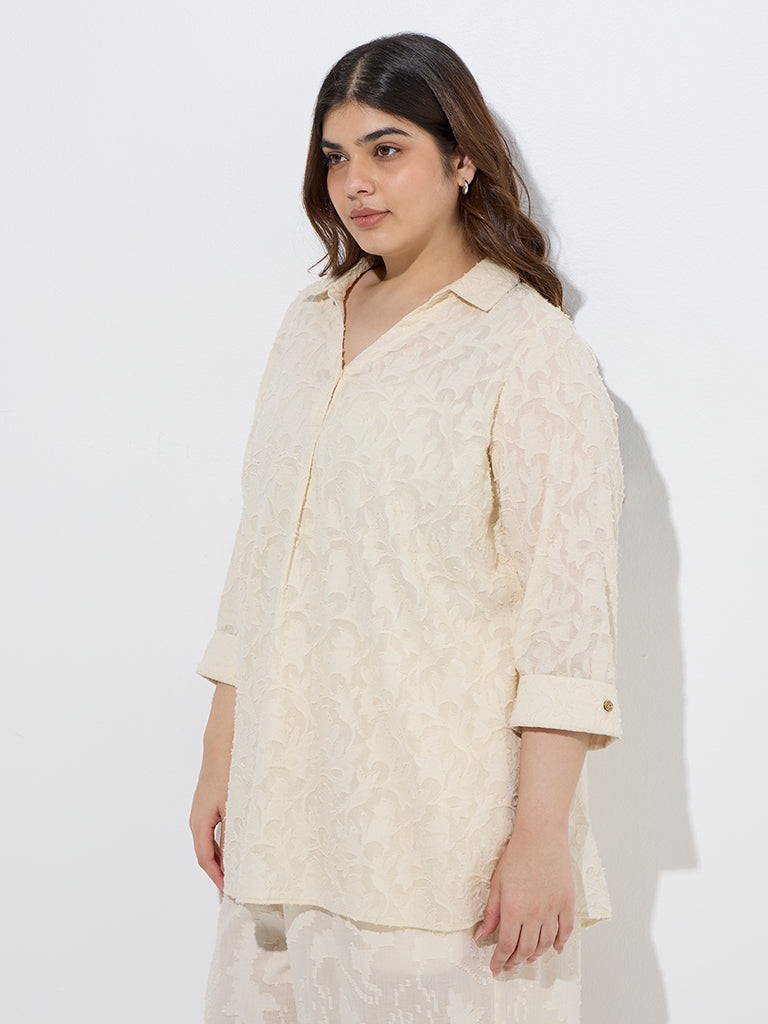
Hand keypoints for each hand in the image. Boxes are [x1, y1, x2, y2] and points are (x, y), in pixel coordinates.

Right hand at [189, 758, 228, 889]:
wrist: (221, 747)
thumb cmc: (228, 774)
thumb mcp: (233, 807)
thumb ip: (232, 833)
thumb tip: (234, 859)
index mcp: (199, 824)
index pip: (205, 859)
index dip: (216, 877)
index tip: (228, 891)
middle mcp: (196, 821)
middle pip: (205, 854)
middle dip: (218, 872)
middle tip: (233, 888)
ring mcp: (201, 813)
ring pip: (208, 843)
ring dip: (220, 859)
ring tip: (235, 873)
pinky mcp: (208, 806)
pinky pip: (212, 832)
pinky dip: (221, 845)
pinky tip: (234, 848)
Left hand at [474, 824, 574, 975]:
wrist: (541, 837)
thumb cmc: (516, 856)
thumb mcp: (497, 883)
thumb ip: (491, 912)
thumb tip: (481, 935)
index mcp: (513, 909)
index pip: (506, 945)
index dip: (500, 961)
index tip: (495, 968)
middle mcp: (534, 914)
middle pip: (525, 949)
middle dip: (515, 961)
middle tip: (508, 964)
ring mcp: (553, 910)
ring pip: (545, 944)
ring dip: (535, 955)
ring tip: (527, 958)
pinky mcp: (567, 903)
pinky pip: (565, 930)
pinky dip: (560, 943)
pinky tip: (554, 948)